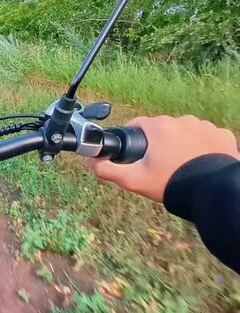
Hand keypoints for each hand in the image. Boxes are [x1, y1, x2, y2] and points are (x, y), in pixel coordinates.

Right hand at [87, 115, 238, 201]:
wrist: (211, 193)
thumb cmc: (170, 183)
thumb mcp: (133, 180)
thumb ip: (107, 170)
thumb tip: (89, 161)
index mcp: (159, 126)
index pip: (138, 125)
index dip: (133, 139)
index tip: (135, 154)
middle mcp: (182, 120)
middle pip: (162, 129)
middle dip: (158, 143)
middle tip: (157, 165)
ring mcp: (205, 126)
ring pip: (184, 132)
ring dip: (180, 144)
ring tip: (179, 166)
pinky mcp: (223, 136)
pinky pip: (206, 138)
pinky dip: (201, 148)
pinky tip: (198, 163)